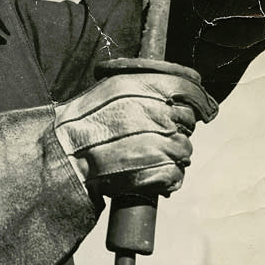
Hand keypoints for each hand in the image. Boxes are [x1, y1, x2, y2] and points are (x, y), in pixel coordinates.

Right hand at [54, 59, 217, 198]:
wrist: (61, 161)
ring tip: (148, 158)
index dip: (198, 98)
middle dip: (178, 129)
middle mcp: (149, 112)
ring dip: (172, 156)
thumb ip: (141, 85)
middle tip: (157, 136)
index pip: (186, 85)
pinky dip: (167, 178)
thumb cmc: (82, 126)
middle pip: (187, 119)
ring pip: (184, 149)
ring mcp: (154, 144)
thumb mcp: (106, 92)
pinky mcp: (155, 172)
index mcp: (136, 87)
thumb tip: (179, 87)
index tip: (203, 108)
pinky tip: (149, 175)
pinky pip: (177, 174)